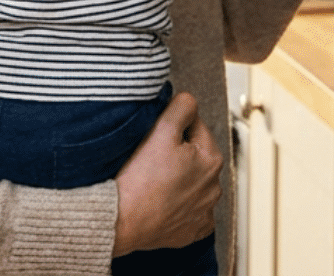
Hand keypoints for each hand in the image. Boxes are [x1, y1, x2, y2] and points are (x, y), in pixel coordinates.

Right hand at [112, 92, 220, 254]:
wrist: (119, 221)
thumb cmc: (140, 178)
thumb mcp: (161, 130)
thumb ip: (182, 107)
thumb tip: (189, 102)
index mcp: (211, 159)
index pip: (196, 127)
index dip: (173, 127)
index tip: (155, 137)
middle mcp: (214, 187)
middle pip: (195, 156)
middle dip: (178, 153)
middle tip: (151, 159)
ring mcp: (204, 212)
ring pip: (192, 183)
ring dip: (179, 178)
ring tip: (153, 181)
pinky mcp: (192, 231)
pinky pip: (189, 211)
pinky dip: (178, 206)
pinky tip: (161, 202)